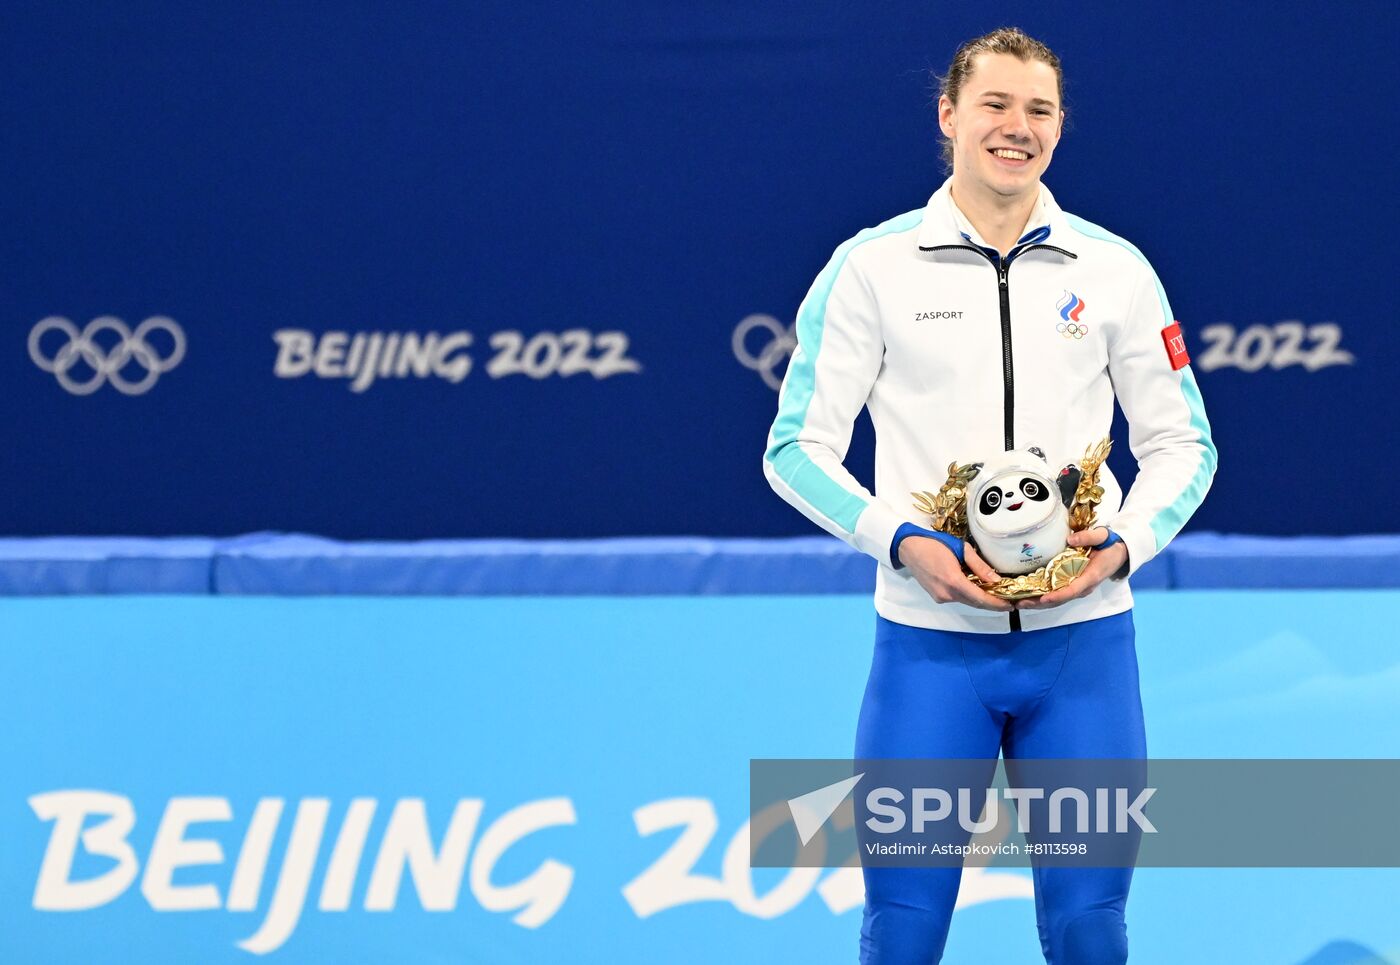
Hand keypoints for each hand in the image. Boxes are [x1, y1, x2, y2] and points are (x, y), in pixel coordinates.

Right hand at [898, 537, 1012, 611]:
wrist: (909, 548)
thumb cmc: (935, 544)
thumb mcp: (961, 549)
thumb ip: (979, 566)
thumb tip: (997, 580)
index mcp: (954, 581)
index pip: (980, 598)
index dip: (997, 604)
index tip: (1010, 605)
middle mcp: (947, 594)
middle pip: (975, 603)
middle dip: (992, 603)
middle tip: (1008, 600)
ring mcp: (941, 597)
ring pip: (967, 601)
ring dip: (981, 599)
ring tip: (995, 593)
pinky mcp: (937, 597)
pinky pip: (958, 598)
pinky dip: (969, 595)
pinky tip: (976, 588)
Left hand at [1017, 527, 1128, 610]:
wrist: (1119, 552)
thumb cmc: (1110, 545)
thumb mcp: (1103, 536)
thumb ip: (1088, 537)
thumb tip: (1070, 539)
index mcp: (1091, 576)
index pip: (1073, 590)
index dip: (1057, 595)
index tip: (1043, 598)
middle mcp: (1083, 586)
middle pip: (1060, 599)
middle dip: (1039, 603)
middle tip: (1020, 603)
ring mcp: (1078, 587)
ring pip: (1057, 599)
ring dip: (1037, 602)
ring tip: (1018, 602)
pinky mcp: (1073, 585)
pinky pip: (1057, 594)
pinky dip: (1042, 597)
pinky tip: (1027, 596)